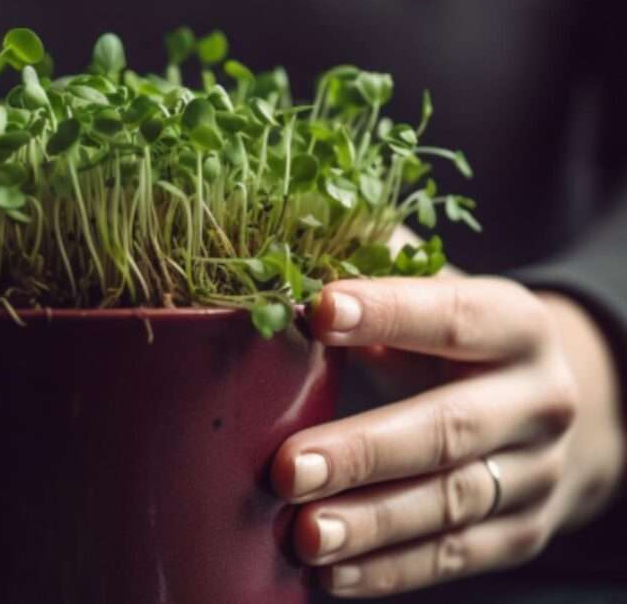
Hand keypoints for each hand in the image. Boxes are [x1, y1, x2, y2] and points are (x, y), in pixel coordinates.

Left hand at [272, 276, 625, 596]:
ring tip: (304, 532)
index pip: (453, 316)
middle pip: (450, 429)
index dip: (387, 313)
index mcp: (516, 324)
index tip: (316, 312)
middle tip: (289, 468)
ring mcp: (536, 473)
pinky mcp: (521, 532)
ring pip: (451, 503)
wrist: (544, 408)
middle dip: (364, 452)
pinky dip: (390, 570)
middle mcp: (538, 400)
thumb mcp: (434, 294)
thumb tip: (282, 256)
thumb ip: (374, 271)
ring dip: (371, 524)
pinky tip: (332, 572)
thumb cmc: (455, 340)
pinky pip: (454, 557)